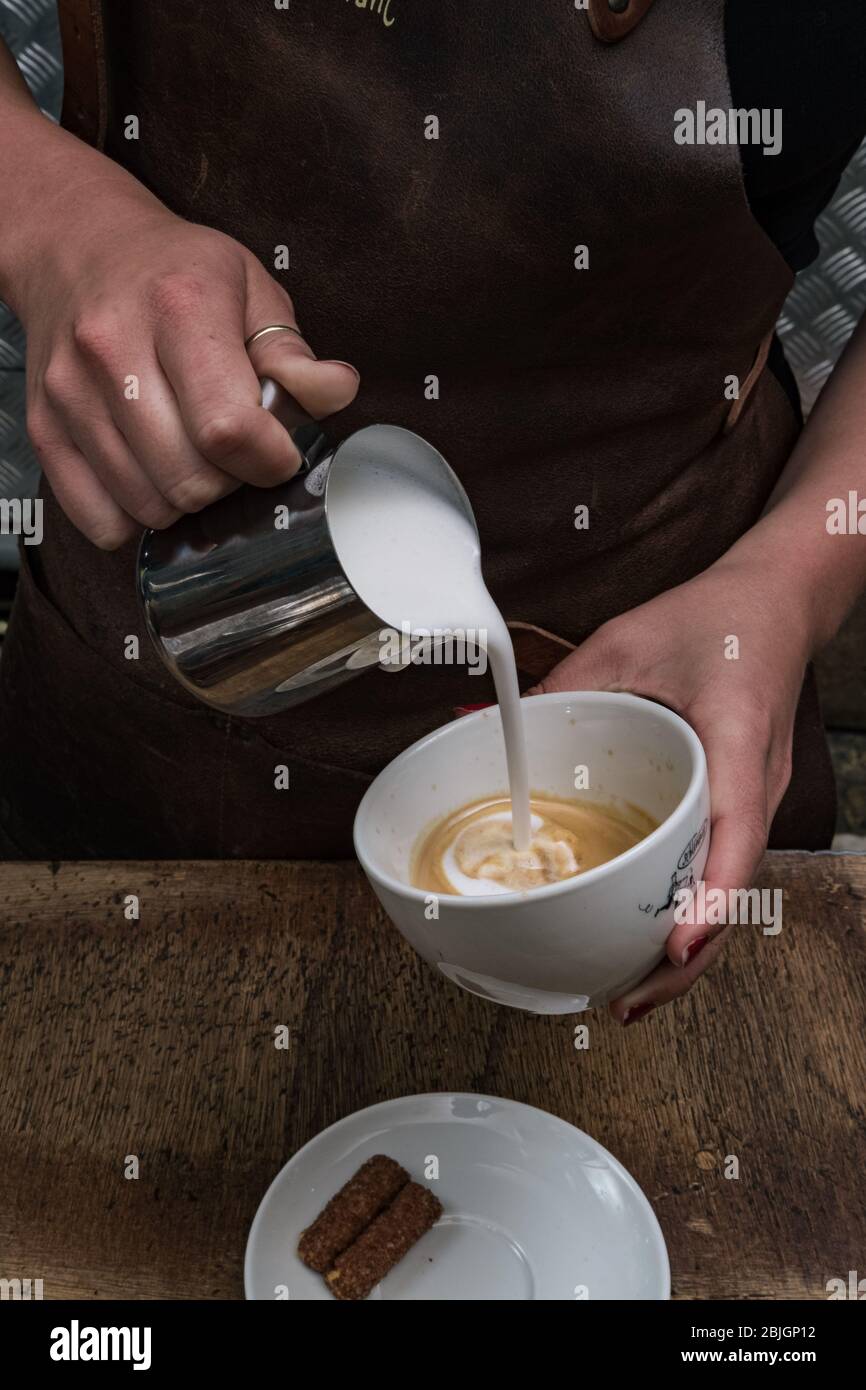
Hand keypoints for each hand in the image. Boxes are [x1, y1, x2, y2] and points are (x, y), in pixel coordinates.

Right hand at [17, 177, 358, 547]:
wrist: (79, 247)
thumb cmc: (175, 274)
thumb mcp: (251, 290)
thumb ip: (294, 355)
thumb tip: (336, 391)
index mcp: (179, 308)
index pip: (227, 428)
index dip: (268, 459)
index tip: (277, 449)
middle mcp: (113, 349)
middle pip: (189, 478)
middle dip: (229, 481)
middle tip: (234, 450)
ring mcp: (70, 394)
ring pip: (148, 505)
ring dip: (185, 499)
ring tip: (192, 454)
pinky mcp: (44, 429)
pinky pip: (100, 520)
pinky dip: (136, 516)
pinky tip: (152, 474)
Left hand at [529, 553, 814, 1022]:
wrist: (776, 605)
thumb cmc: (712, 619)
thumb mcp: (624, 641)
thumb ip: (559, 688)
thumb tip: (485, 724)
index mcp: (737, 737)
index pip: (735, 831)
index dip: (708, 898)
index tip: (674, 943)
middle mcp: (757, 784)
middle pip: (733, 893)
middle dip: (685, 958)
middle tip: (623, 1001)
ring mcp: (756, 802)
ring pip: (729, 896)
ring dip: (686, 951)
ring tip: (628, 992)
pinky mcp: (743, 807)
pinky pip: (720, 872)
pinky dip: (689, 914)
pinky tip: (650, 939)